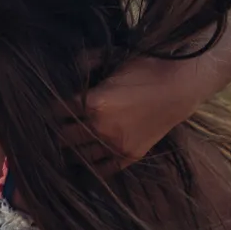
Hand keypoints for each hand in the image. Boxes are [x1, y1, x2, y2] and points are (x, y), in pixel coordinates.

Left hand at [59, 59, 179, 173]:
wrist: (181, 86)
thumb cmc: (147, 69)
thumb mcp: (114, 60)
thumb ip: (88, 61)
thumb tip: (70, 65)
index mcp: (92, 103)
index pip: (56, 112)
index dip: (50, 111)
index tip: (49, 110)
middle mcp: (100, 127)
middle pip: (64, 136)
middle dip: (57, 131)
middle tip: (55, 129)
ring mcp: (115, 144)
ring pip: (80, 155)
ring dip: (71, 151)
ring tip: (65, 148)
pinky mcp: (130, 155)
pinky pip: (104, 169)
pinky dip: (93, 168)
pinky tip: (86, 164)